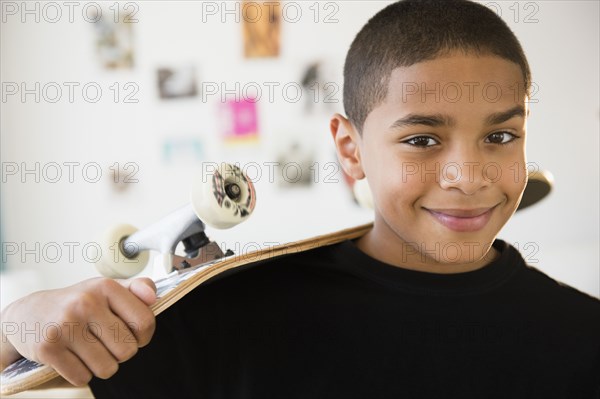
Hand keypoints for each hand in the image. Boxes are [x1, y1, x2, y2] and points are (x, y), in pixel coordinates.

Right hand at [1, 277, 155, 385]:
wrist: (27, 314)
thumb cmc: (77, 303)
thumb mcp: (106, 289)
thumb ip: (137, 288)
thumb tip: (152, 296)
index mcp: (105, 287)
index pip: (145, 322)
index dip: (143, 336)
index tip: (131, 334)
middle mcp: (86, 303)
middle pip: (127, 350)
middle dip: (120, 353)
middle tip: (105, 342)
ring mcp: (65, 326)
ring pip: (107, 368)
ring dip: (101, 365)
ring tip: (89, 350)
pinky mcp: (48, 348)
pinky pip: (82, 378)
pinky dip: (81, 374)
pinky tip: (72, 357)